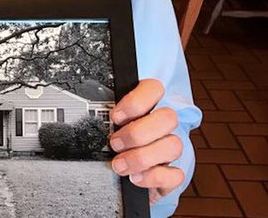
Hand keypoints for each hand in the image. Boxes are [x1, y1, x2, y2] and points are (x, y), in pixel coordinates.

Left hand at [109, 79, 183, 205]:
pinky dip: (153, 177)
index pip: (154, 89)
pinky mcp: (172, 174)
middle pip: (168, 117)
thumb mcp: (110, 124)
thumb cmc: (115, 143)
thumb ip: (108, 117)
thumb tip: (92, 115)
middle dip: (137, 133)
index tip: (115, 117)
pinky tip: (136, 178)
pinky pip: (176, 174)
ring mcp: (169, 149)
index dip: (136, 102)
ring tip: (120, 165)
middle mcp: (162, 125)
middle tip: (115, 143)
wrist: (120, 174)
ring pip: (174, 145)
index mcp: (148, 106)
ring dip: (142, 157)